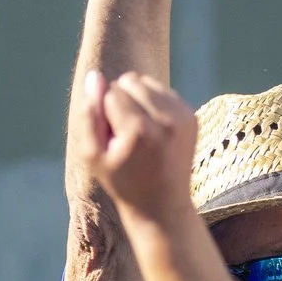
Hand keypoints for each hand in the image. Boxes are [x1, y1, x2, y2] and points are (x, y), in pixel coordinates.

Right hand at [79, 71, 196, 223]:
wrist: (163, 205)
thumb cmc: (122, 181)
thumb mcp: (92, 155)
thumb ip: (89, 114)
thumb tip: (94, 76)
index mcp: (139, 131)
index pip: (111, 92)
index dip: (105, 113)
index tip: (112, 138)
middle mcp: (166, 120)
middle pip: (130, 80)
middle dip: (121, 99)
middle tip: (125, 132)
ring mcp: (183, 117)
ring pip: (147, 82)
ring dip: (137, 98)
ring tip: (138, 130)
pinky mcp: (192, 115)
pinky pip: (162, 91)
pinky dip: (154, 104)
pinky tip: (153, 129)